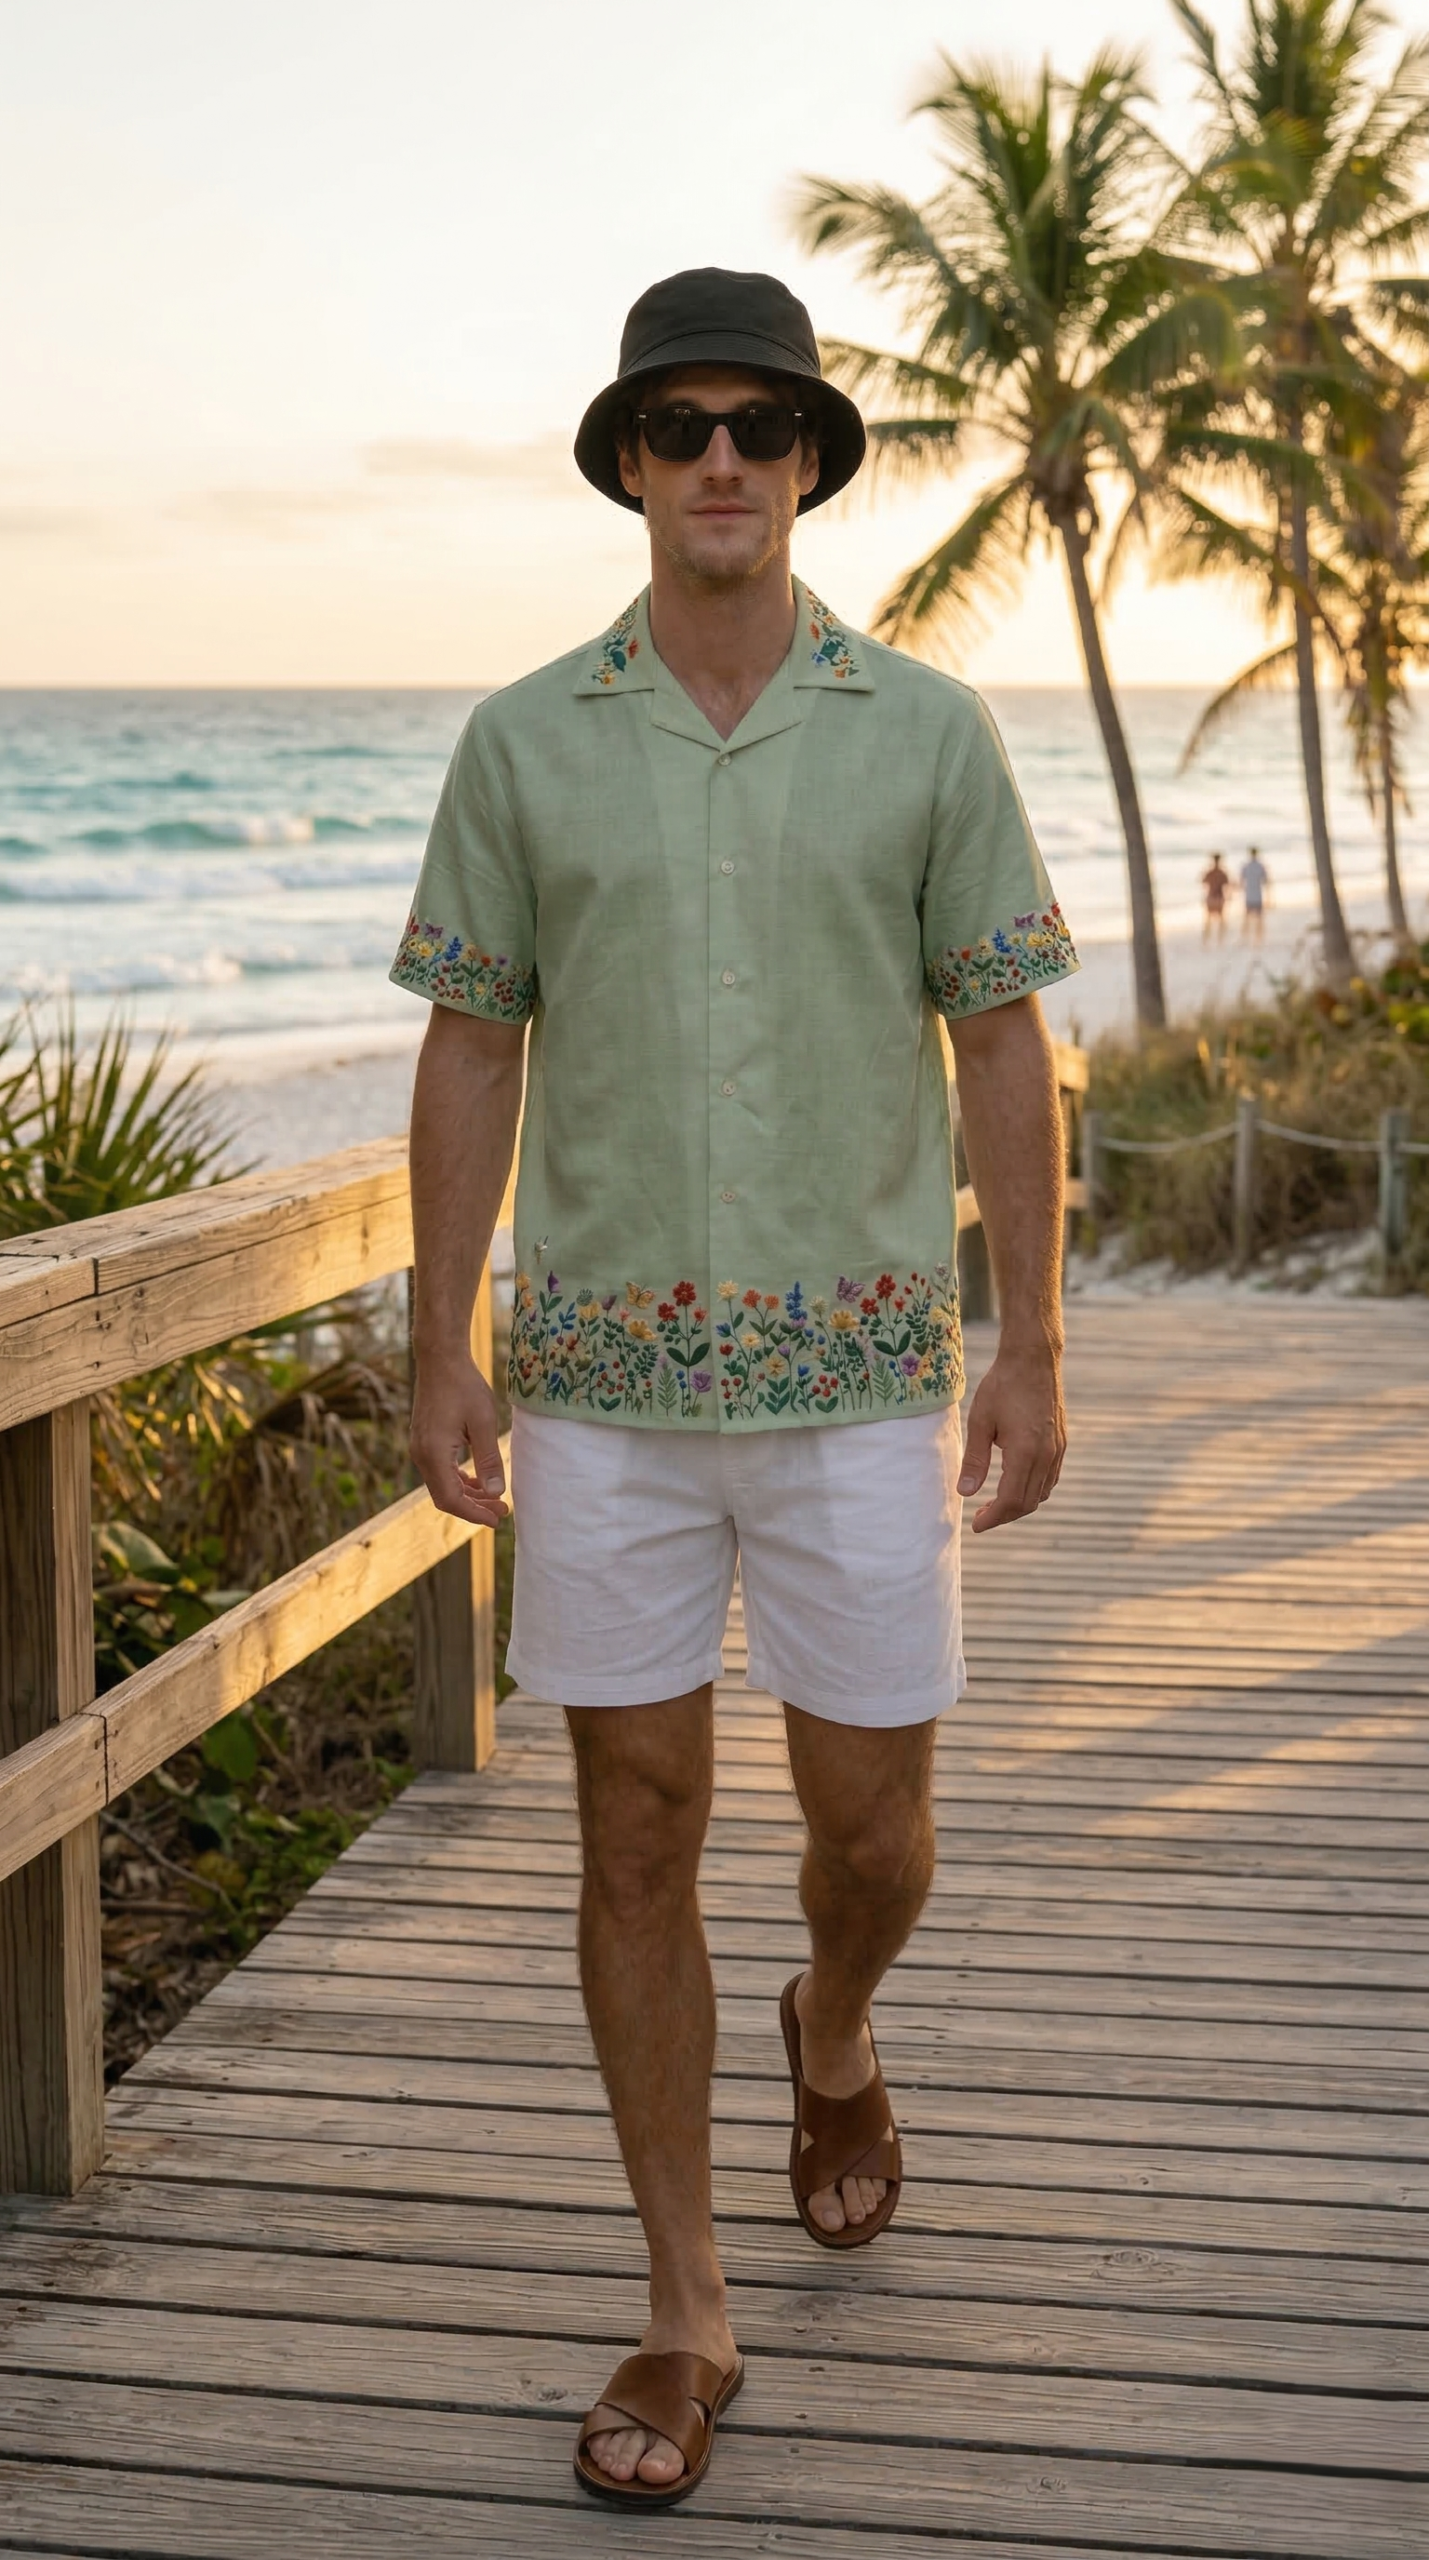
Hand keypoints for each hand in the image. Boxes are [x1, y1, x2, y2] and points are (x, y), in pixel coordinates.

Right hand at [410, 1354, 508, 1527]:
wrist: (440, 1359)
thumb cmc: (464, 1386)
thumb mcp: (483, 1423)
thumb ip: (489, 1460)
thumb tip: (495, 1492)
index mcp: (434, 1454)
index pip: (451, 1499)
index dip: (474, 1513)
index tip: (497, 1519)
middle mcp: (421, 1455)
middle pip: (445, 1497)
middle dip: (473, 1507)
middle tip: (502, 1510)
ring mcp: (420, 1448)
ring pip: (442, 1485)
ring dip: (467, 1495)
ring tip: (494, 1498)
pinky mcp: (424, 1441)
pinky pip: (440, 1471)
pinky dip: (458, 1480)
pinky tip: (478, 1481)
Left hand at [957, 1342, 1065, 1533]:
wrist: (1033, 1359)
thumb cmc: (1003, 1386)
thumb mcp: (980, 1421)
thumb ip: (974, 1460)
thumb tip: (965, 1493)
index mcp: (1026, 1452)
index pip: (1011, 1500)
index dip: (993, 1518)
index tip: (976, 1525)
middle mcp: (1047, 1455)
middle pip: (1028, 1502)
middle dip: (1004, 1515)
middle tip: (981, 1518)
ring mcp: (1058, 1449)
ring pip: (1042, 1492)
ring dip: (1020, 1505)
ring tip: (995, 1504)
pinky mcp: (1061, 1442)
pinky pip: (1050, 1478)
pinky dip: (1034, 1490)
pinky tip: (1015, 1484)